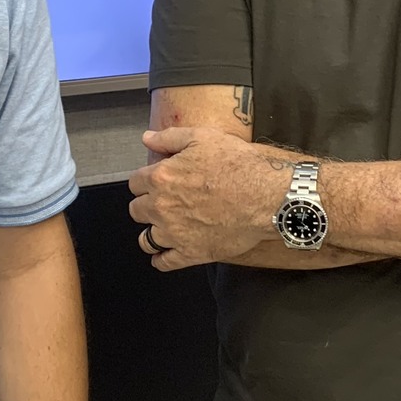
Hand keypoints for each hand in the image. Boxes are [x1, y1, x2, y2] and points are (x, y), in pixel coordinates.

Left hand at [127, 127, 294, 270]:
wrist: (266, 197)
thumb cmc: (238, 165)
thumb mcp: (203, 138)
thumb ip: (169, 138)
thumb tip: (147, 139)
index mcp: (160, 177)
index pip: (135, 183)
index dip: (146, 181)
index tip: (157, 183)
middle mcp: (161, 207)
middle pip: (137, 210)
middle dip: (147, 205)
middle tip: (164, 203)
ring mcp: (174, 233)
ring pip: (145, 239)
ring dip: (152, 233)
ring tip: (163, 229)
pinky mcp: (190, 253)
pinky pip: (164, 262)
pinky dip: (161, 259)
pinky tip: (166, 254)